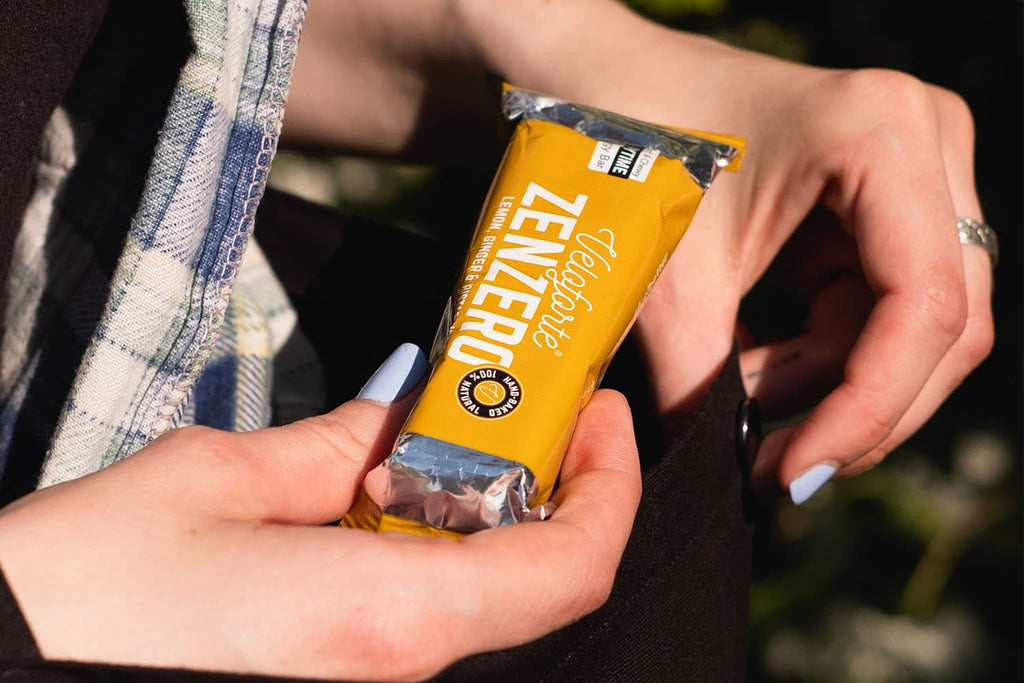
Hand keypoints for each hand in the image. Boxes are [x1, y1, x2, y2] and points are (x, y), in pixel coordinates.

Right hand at [0, 345, 640, 680]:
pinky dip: (420, 557)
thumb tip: (401, 410)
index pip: (570, 568)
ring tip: (428, 441)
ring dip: (471, 517)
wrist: (8, 676)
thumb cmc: (81, 595)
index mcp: (387, 616)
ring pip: (469, 600)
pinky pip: (411, 623)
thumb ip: (332, 447)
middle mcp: (395, 675)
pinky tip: (370, 507)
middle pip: (526, 578)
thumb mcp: (213, 482)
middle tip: (509, 405)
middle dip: (536, 484)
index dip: (610, 485)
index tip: (598, 413)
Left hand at [280, 0, 993, 502]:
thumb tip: (719, 478)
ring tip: (741, 396)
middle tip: (776, 465)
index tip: (794, 474)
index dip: (868, 410)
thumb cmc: (624, 148)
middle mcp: (921, 144)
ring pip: (912, 327)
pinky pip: (876, 310)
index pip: (925, 307)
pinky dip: (817, 356)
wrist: (595, 84)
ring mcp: (909, 172)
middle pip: (942, 324)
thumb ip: (701, 384)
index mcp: (879, 136)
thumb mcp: (666, 274)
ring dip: (829, 384)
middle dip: (857, 407)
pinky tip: (753, 364)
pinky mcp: (879, 204)